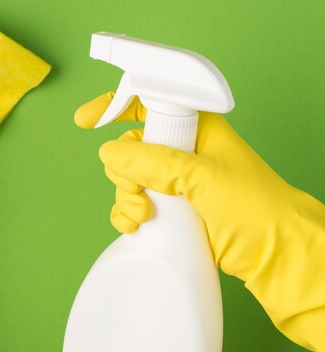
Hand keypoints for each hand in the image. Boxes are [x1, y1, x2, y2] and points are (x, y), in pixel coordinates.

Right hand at [75, 92, 324, 350]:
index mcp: (193, 127)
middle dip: (123, 171)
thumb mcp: (201, 175)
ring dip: (126, 197)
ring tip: (145, 214)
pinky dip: (126, 215)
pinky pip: (131, 205)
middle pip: (127, 149)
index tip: (86, 120)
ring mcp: (172, 182)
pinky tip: (135, 225)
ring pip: (126, 180)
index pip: (144, 104)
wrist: (272, 253)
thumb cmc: (253, 204)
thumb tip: (108, 152)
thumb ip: (152, 161)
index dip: (113, 108)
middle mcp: (179, 151)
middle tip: (140, 190)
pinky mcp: (168, 210)